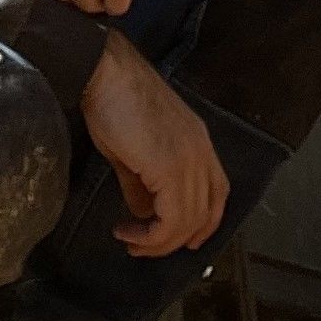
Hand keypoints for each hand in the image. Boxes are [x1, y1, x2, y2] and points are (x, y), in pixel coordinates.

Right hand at [80, 32, 228, 255]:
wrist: (104, 73)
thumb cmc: (113, 100)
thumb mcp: (132, 151)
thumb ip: (141, 184)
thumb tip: (142, 212)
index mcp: (198, 143)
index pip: (216, 193)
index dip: (202, 222)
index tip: (174, 238)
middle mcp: (202, 152)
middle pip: (205, 213)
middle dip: (175, 240)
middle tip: (142, 246)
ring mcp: (190, 159)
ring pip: (189, 221)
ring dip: (159, 242)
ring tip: (131, 241)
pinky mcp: (171, 168)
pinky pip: (172, 219)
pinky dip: (153, 235)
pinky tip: (129, 232)